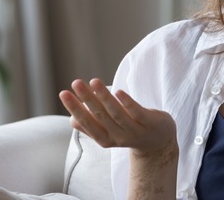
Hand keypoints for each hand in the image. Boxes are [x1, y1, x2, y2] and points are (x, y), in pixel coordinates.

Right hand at [58, 78, 176, 154]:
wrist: (159, 143)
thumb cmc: (129, 132)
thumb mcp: (110, 133)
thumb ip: (93, 127)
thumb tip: (72, 119)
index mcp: (105, 138)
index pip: (86, 123)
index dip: (75, 108)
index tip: (64, 93)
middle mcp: (118, 136)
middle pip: (100, 116)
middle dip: (86, 99)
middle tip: (75, 83)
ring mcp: (135, 130)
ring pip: (117, 113)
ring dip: (104, 96)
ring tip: (93, 81)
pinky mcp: (150, 122)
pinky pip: (137, 112)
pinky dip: (127, 103)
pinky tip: (118, 91)